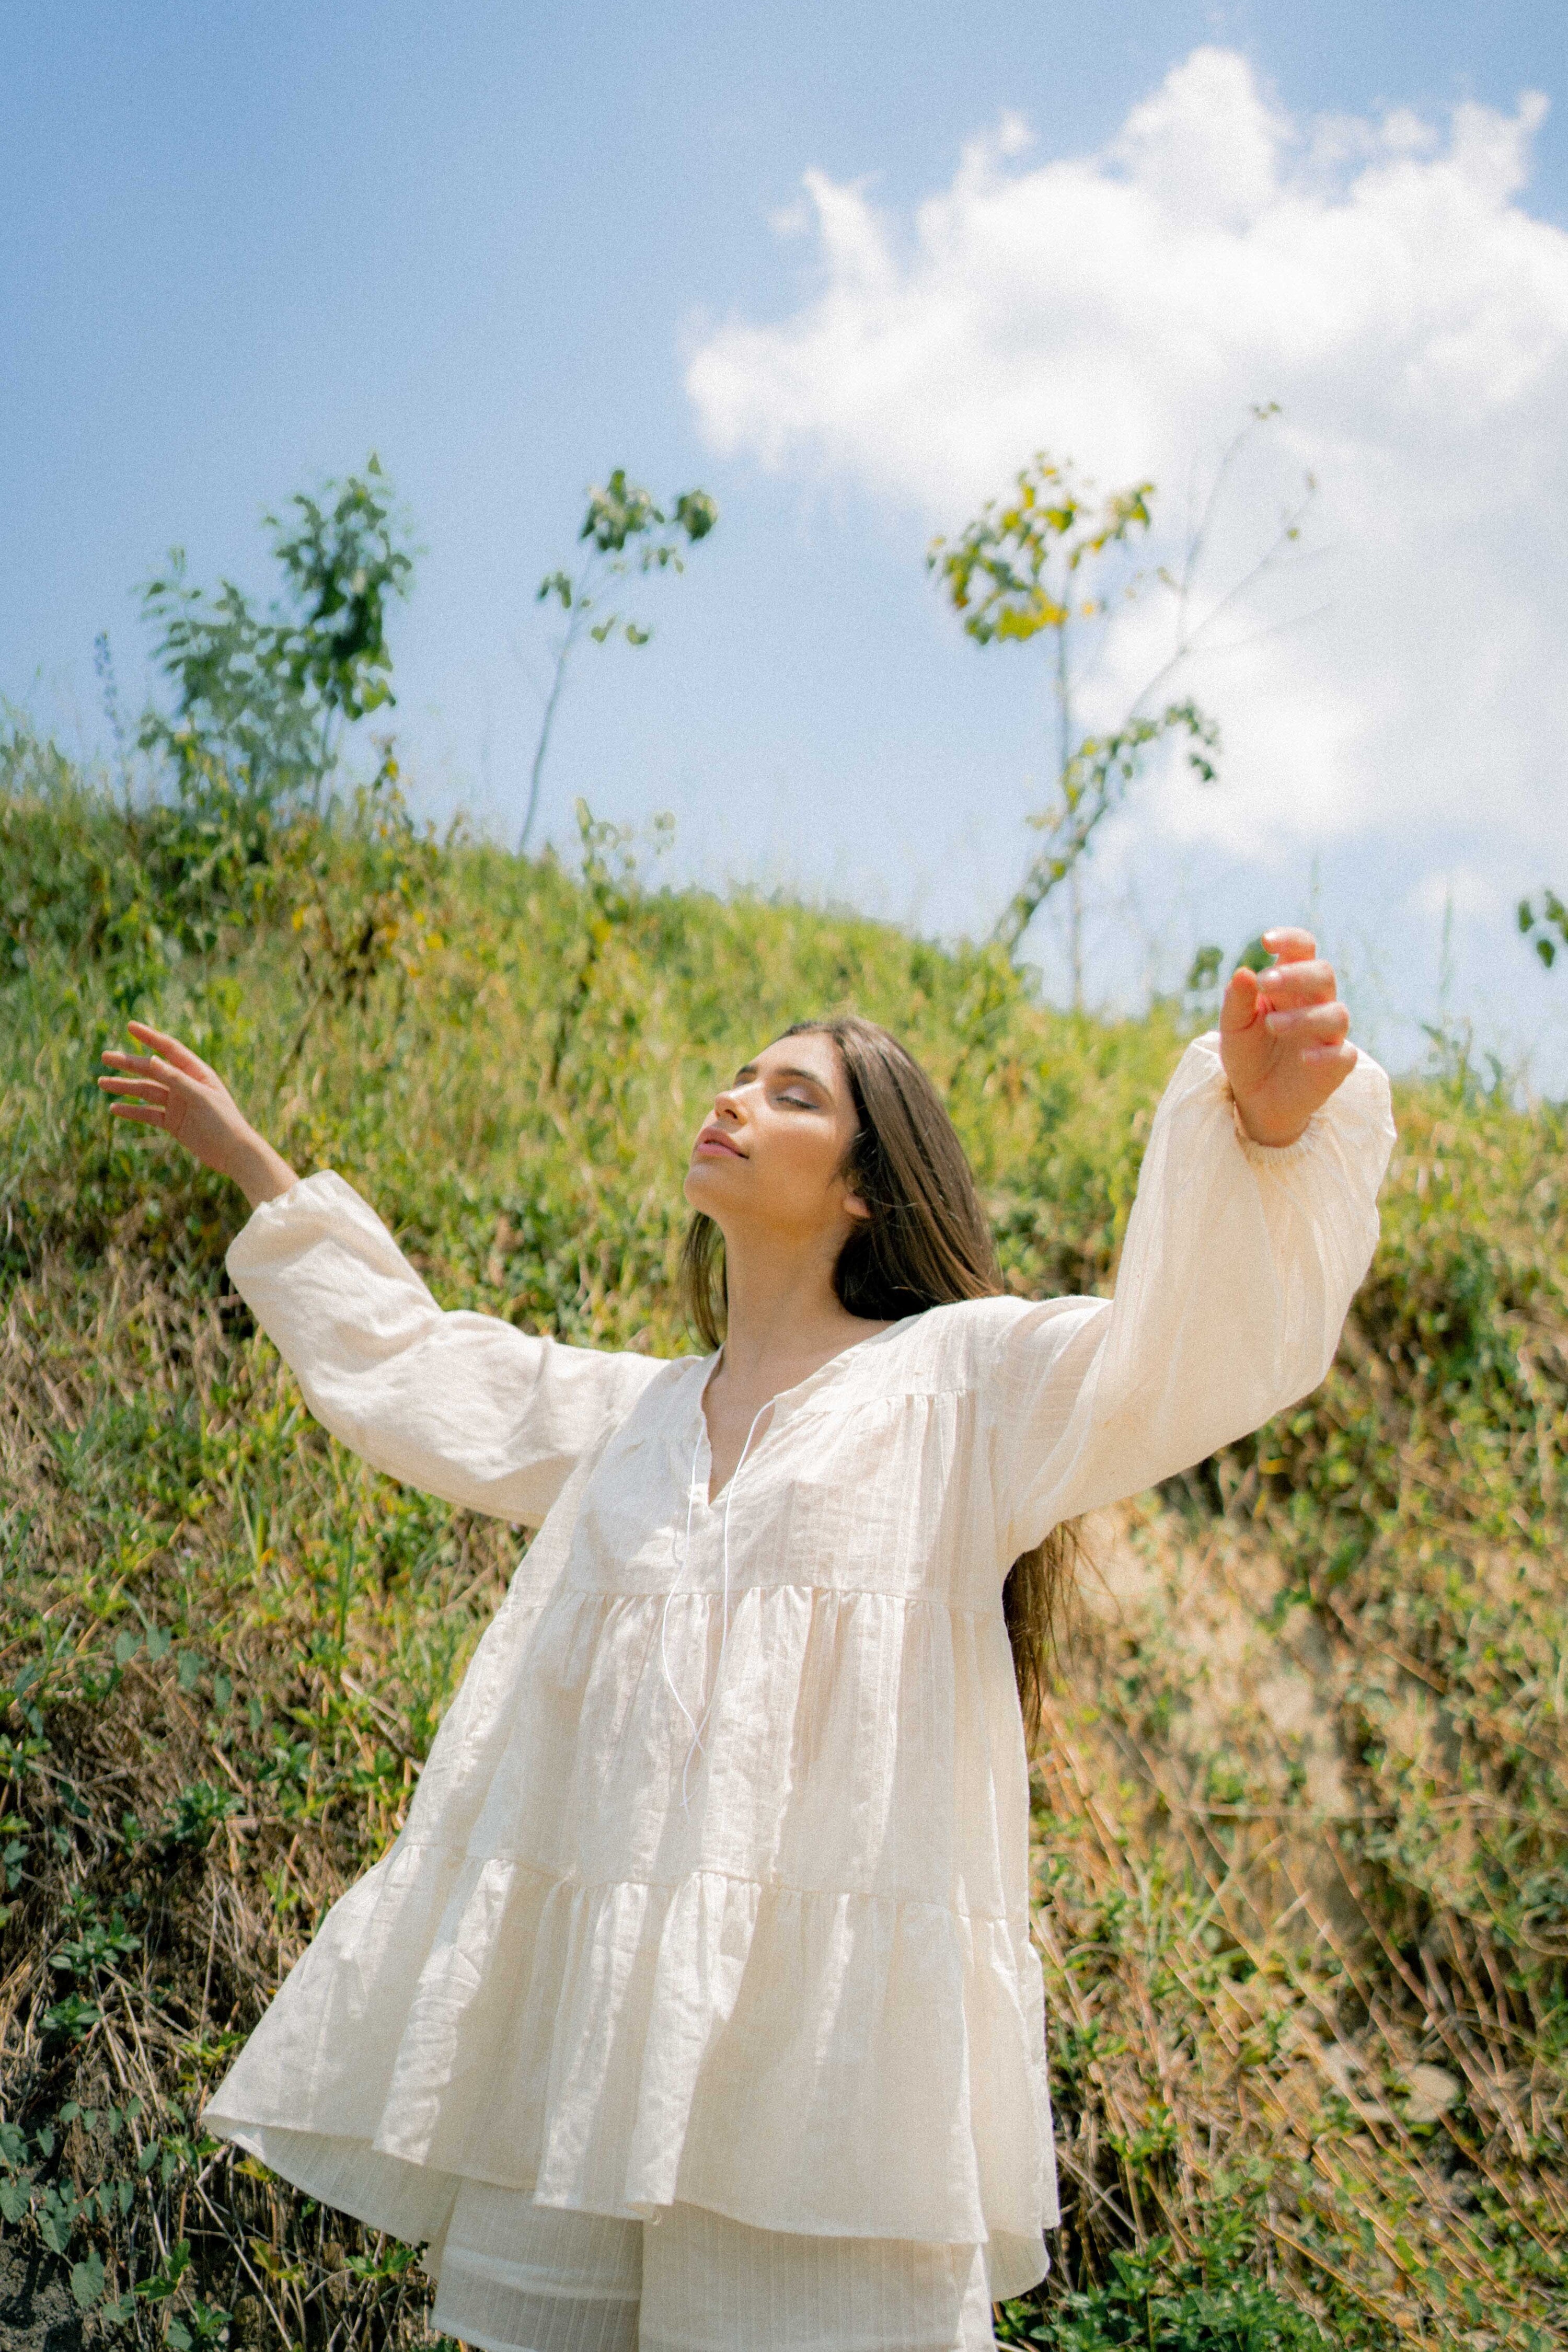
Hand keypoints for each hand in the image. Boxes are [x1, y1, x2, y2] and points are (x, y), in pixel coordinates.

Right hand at [98, 1022, 300, 1205]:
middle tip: (105, 1057)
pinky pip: (148, 1114)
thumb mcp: (199, 1096)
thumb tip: (151, 1059)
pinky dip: (132, 1111)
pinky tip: (114, 1108)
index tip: (130, 1026)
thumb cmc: (223, 1121)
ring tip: (102, 1082)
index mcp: (196, 1072)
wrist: (233, 1153)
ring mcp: (178, 1104)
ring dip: (125, 1087)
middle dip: (129, 1063)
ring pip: (146, 1091)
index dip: (150, 1037)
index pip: (169, 1049)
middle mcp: (185, 1085)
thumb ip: (175, 1079)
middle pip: (152, 1069)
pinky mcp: (174, 1123)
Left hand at [1219, 929, 1355, 1147]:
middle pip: (1323, 974)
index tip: (1266, 941)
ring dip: (1305, 1016)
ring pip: (1337, 1013)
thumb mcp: (1233, 1027)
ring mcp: (1328, 1034)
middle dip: (1297, 975)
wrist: (1255, 1099)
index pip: (1302, 950)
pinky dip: (1326, 1054)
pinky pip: (1344, 1054)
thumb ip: (1237, 1001)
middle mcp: (1314, 1003)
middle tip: (1265, 983)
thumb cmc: (1247, 1053)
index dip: (1291, 940)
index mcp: (1290, 985)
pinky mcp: (1337, 1064)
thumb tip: (1244, 972)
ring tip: (1272, 1026)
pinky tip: (1303, 1058)